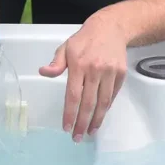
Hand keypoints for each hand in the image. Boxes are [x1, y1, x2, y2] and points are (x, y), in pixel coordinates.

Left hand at [38, 14, 128, 142]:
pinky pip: (112, 95)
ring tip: (90, 132)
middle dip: (82, 123)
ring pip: (103, 102)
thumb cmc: (84, 40)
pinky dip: (106, 107)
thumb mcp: (66, 47)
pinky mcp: (120, 74)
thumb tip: (43, 72)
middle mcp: (94, 69)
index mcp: (78, 64)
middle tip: (77, 137)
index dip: (70, 113)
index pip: (73, 95)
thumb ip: (56, 63)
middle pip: (88, 103)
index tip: (66, 127)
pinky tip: (100, 116)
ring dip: (97, 119)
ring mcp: (109, 72)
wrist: (110, 28)